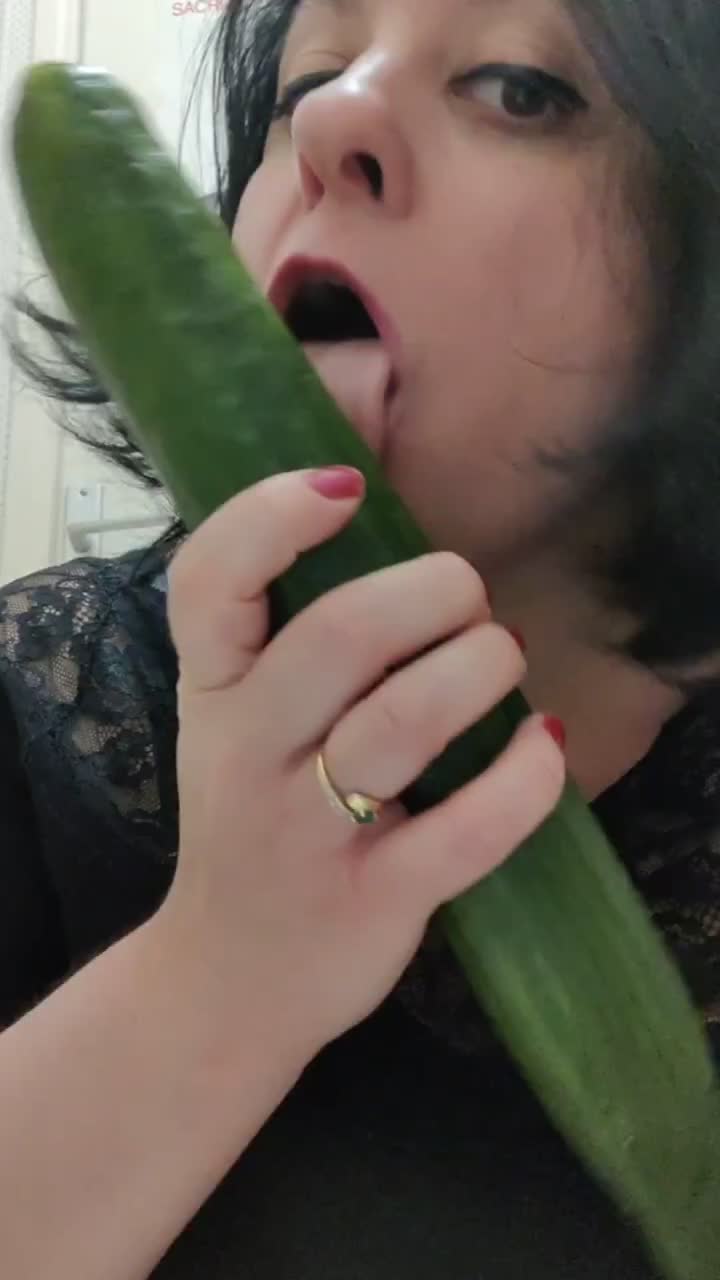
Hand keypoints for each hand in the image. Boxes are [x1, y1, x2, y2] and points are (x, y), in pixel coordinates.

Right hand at [160, 467, 564, 1065]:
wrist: (228, 983)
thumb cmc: (251, 824)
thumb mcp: (233, 724)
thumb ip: (279, 638)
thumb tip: (389, 534)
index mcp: (212, 693)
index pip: (207, 581)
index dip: (272, 515)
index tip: (347, 488)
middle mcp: (247, 753)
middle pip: (340, 637)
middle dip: (433, 592)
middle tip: (467, 600)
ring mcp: (307, 832)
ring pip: (404, 722)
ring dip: (480, 669)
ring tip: (502, 661)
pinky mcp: (373, 900)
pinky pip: (466, 830)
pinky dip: (526, 778)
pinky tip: (545, 746)